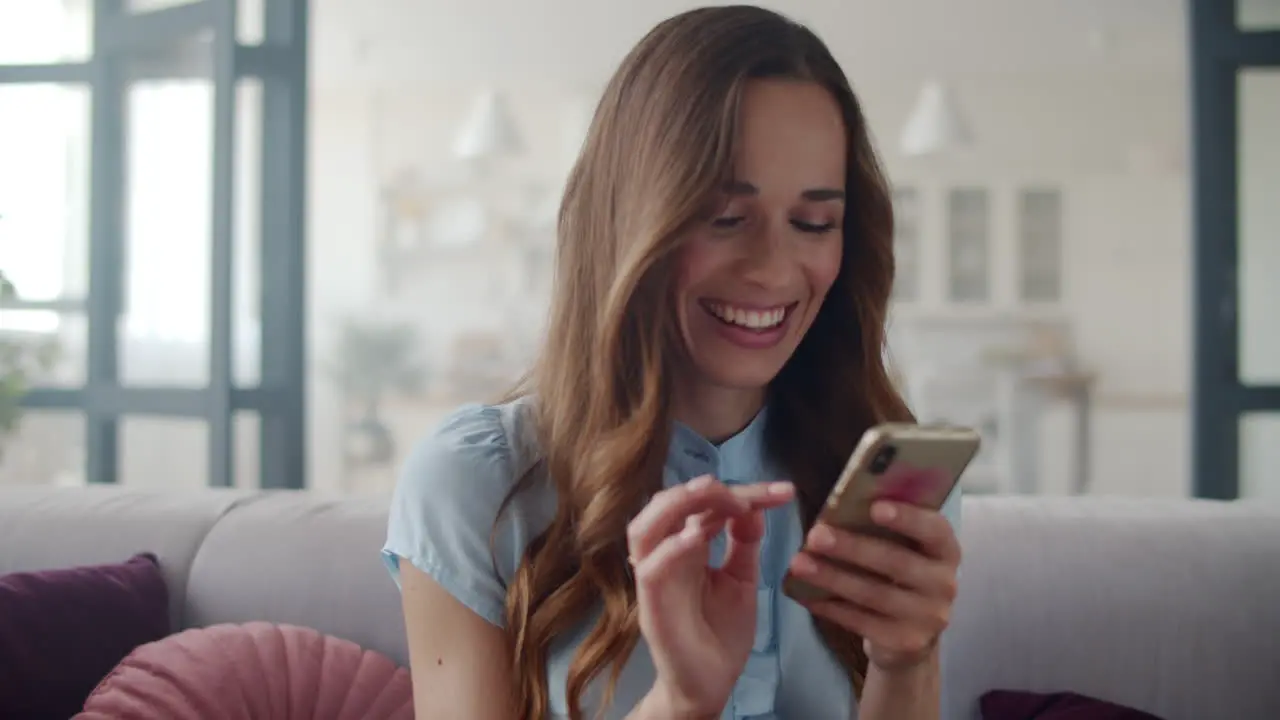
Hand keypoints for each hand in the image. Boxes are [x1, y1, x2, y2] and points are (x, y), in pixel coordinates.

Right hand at [628, 475, 794, 716]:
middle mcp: (664, 556)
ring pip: (644, 527)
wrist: (710, 685)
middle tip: (745, 493)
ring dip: (676, 504)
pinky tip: (697, 537)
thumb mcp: (741, 580)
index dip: (742, 493)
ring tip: (711, 492)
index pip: (704, 506)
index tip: (783, 493)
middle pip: (668, 505)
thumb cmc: (721, 633)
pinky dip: (670, 548)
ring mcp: (654, 579)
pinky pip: (651, 569)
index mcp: (686, 547)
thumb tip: (754, 507)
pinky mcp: (651, 605)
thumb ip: (744, 544)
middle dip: (704, 489)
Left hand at [787, 498, 959, 673]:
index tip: (874, 507)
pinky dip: (831, 607)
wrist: (913, 634)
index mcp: (945, 550)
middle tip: (815, 535)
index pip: (935, 530)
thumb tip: (843, 500)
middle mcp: (944, 583)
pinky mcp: (905, 641)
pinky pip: (862, 622)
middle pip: (896, 562)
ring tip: (799, 564)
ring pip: (874, 594)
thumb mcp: (906, 549)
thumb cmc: (901, 574)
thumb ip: (887, 527)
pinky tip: (806, 595)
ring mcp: (928, 617)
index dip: (907, 518)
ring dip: (832, 577)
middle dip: (852, 547)